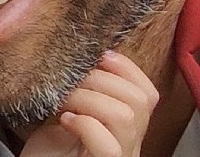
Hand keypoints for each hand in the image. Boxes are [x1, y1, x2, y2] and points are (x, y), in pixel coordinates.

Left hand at [20, 51, 158, 156]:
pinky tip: (65, 121)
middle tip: (71, 80)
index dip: (128, 68)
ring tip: (64, 101)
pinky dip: (85, 125)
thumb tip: (85, 53)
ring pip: (125, 117)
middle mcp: (131, 144)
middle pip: (139, 100)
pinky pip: (109, 146)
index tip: (100, 55)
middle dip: (100, 79)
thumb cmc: (51, 146)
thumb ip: (86, 89)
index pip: (148, 93)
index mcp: (128, 127)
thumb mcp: (71, 110)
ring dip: (88, 98)